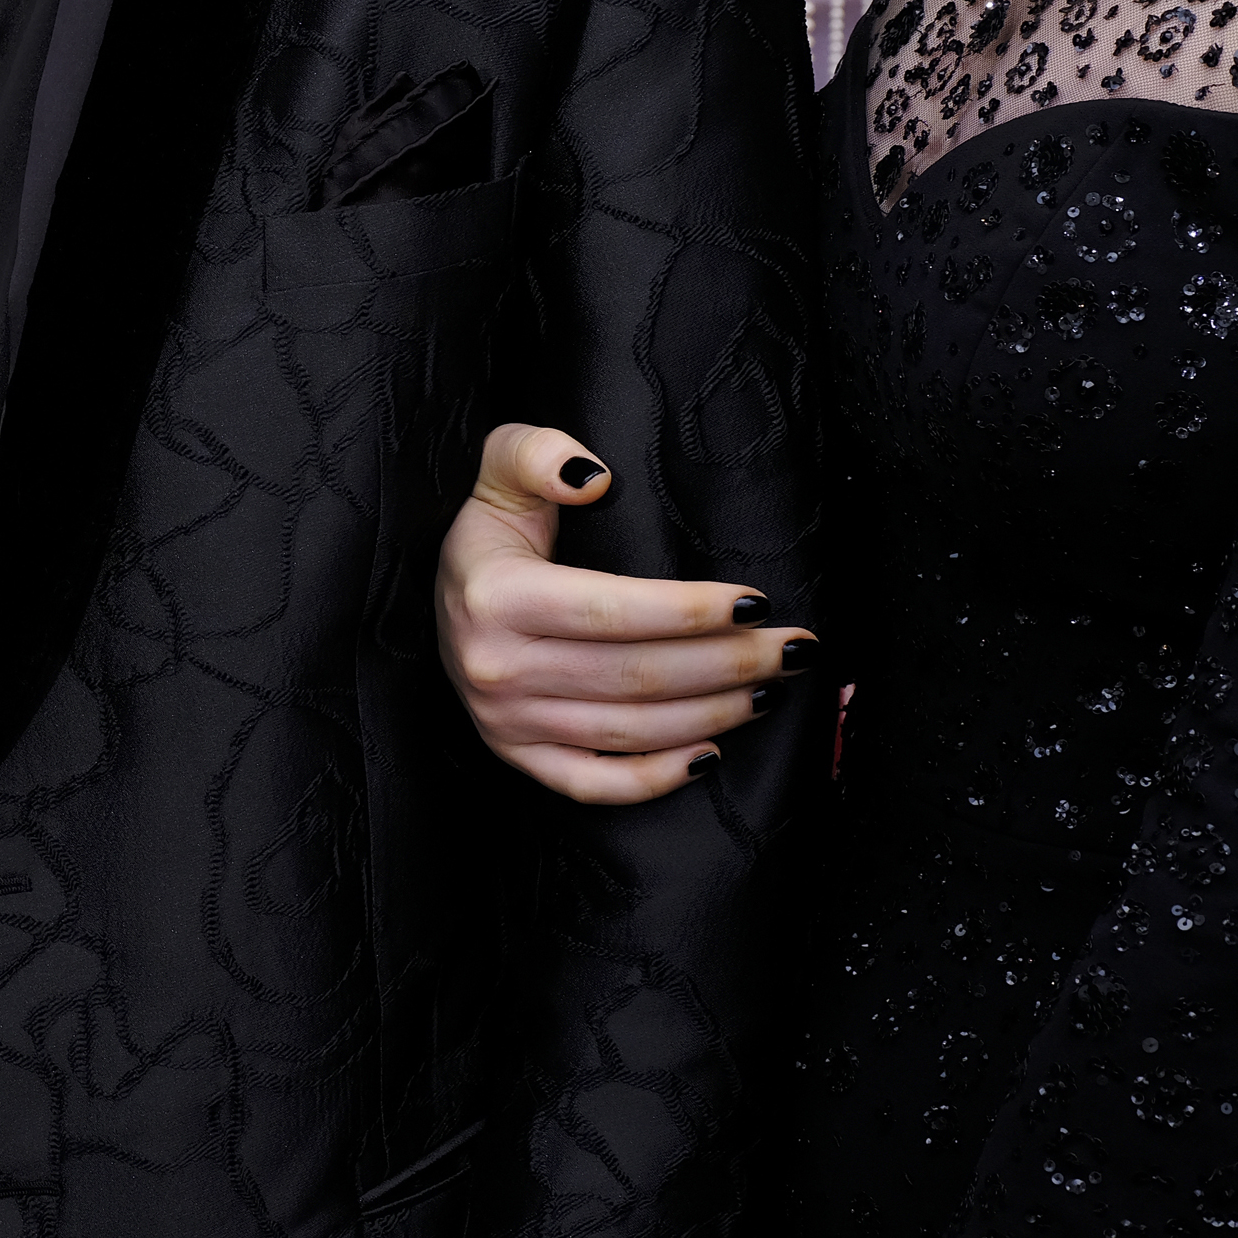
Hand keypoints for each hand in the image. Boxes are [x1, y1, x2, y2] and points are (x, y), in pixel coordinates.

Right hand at [434, 421, 803, 806]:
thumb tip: (593, 476)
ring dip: (711, 715)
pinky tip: (710, 756)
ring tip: (769, 690)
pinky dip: (654, 779)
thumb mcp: (499, 468)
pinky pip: (592, 783)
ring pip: (628, 731)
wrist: (444, 596)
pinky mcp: (516, 755)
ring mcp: (505, 720)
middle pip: (635, 676)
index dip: (691, 612)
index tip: (756, 601)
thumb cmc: (489, 532)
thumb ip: (536, 454)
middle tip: (794, 648)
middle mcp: (496, 667)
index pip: (612, 610)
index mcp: (497, 597)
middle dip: (729, 664)